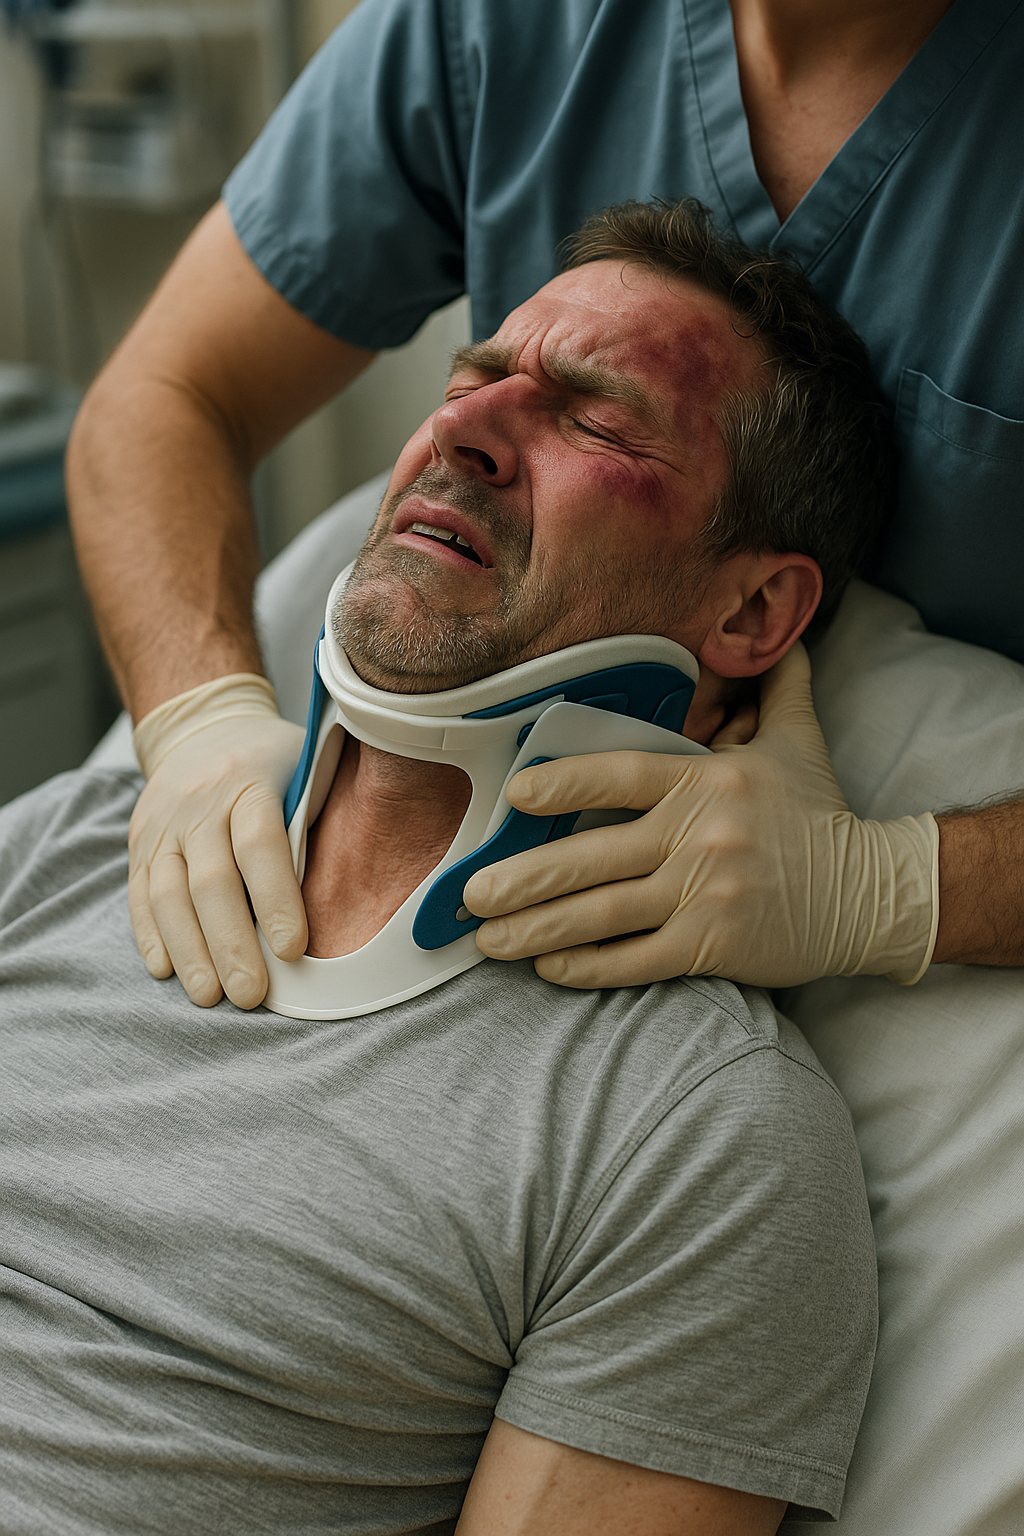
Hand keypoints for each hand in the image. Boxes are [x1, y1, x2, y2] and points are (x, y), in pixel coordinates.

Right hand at [129, 675, 306, 1007]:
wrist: (204, 726)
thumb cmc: (274, 761)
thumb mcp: (306, 769)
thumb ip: (318, 820)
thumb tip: (349, 892)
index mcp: (250, 781)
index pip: (260, 846)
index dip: (276, 899)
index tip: (294, 949)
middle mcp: (199, 804)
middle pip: (211, 882)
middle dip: (231, 944)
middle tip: (250, 994)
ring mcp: (162, 825)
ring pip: (168, 895)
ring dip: (189, 951)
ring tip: (209, 996)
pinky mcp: (139, 844)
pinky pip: (139, 895)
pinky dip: (151, 936)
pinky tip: (167, 970)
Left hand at [464, 645, 938, 989]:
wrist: (871, 892)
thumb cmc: (822, 814)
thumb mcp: (799, 739)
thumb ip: (777, 686)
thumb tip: (778, 633)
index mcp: (705, 780)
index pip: (618, 775)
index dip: (561, 785)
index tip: (514, 796)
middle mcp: (698, 835)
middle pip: (590, 856)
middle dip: (521, 879)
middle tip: (470, 894)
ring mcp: (703, 894)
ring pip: (601, 914)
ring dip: (536, 929)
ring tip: (489, 939)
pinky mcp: (713, 946)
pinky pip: (634, 959)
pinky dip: (586, 966)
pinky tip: (548, 966)